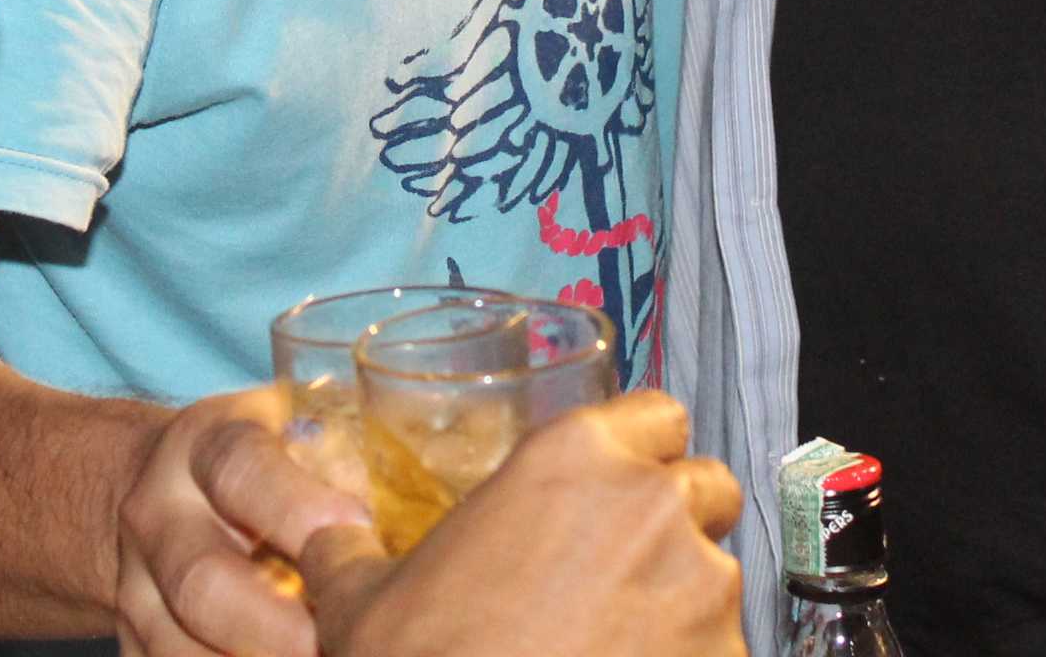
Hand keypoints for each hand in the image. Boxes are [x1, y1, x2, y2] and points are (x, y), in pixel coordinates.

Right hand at [117, 386, 335, 656]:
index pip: (241, 471)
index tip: (356, 535)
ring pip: (180, 649)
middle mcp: (158, 514)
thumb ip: (338, 464)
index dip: (297, 508)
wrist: (162, 488)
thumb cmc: (263, 462)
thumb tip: (392, 533)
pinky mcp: (133, 639)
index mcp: (204, 446)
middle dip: (278, 628)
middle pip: (202, 582)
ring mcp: (135, 585)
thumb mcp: (294, 431)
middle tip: (346, 642)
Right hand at [289, 394, 745, 656]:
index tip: (617, 484)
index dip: (641, 448)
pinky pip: (723, 649)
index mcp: (574, 460)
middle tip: (622, 569)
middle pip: (707, 486)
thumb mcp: (361, 599)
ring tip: (619, 642)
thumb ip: (349, 548)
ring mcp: (703, 592)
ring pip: (720, 576)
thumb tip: (323, 535)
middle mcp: (653, 508)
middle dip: (679, 521)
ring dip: (683, 602)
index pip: (657, 412)